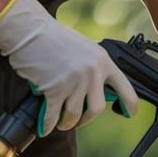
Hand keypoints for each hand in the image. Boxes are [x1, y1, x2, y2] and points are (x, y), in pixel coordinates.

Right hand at [0, 0, 137, 133]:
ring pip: (75, 114)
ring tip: (62, 124)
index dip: (129, 106)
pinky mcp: (55, 88)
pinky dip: (48, 124)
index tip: (127, 113)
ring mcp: (74, 81)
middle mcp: (92, 72)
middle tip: (80, 121)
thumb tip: (100, 90)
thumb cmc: (54, 38)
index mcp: (103, 62)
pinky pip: (53, 114)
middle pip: (97, 109)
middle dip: (87, 119)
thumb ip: (95, 68)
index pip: (126, 89)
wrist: (27, 29)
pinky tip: (46, 127)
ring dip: (68, 123)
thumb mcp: (85, 49)